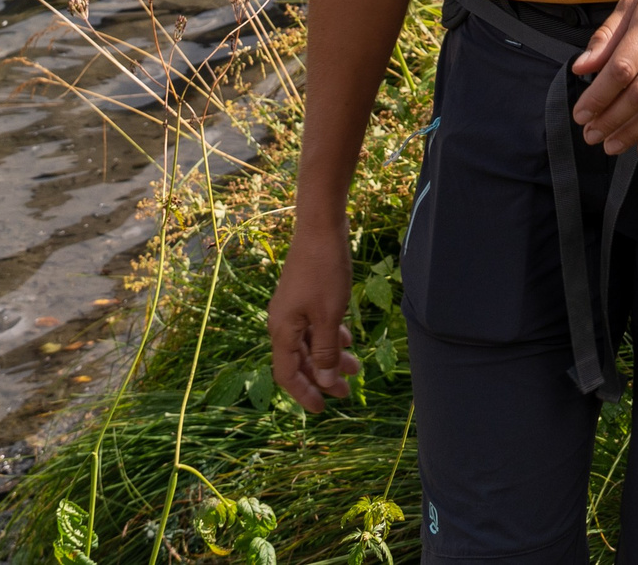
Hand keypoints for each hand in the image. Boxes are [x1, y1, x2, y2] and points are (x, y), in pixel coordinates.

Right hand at [267, 223, 360, 412]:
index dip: (304, 394)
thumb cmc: (324, 271)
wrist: (321, 228)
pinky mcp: (304, 297)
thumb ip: (326, 352)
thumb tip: (325, 383)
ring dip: (330, 358)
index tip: (323, 409)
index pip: (287, 374)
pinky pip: (314, 326)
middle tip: (348, 392)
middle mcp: (283, 323)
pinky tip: (347, 340)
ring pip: (310, 343)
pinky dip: (329, 337)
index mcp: (283, 331)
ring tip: (355, 368)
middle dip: (323, 379)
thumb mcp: (329, 315)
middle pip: (300, 361)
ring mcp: (293, 309)